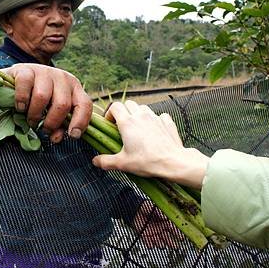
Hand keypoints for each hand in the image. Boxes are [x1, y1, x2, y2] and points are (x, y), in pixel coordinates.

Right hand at [3, 64, 91, 142]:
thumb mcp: (52, 111)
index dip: (80, 121)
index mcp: (74, 88)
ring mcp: (44, 71)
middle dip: (52, 122)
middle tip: (43, 129)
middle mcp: (62, 77)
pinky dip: (21, 100)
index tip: (72, 135)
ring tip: (30, 120)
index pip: (85, 104)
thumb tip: (56, 138)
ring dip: (34, 114)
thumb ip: (58, 125)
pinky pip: (24, 86)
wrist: (18, 78)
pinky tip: (20, 107)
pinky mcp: (26, 69)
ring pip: (42, 96)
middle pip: (62, 104)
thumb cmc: (38, 98)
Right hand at [91, 101, 208, 188]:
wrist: (173, 162)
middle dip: (124, 112)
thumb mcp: (123, 164)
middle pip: (129, 103)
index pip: (115, 106)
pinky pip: (160, 115)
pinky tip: (155, 130)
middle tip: (123, 126)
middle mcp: (141, 116)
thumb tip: (95, 161)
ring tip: (138, 128)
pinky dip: (156, 120)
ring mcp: (155, 117)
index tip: (111, 125)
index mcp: (127, 122)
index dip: (110, 113)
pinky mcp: (167, 122)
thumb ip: (106, 161)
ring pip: (143, 108)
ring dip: (138, 114)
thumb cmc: (147, 162)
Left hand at [132, 200, 182, 248]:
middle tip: (174, 247)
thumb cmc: (146, 207)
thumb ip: (159, 213)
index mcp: (164, 222)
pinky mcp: (145, 236)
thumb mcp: (153, 208)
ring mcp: (154, 233)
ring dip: (161, 244)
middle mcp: (160, 229)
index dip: (177, 234)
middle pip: (168, 239)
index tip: (181, 238)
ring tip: (161, 244)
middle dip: (172, 243)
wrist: (135, 209)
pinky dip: (150, 245)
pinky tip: (151, 245)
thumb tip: (165, 218)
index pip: (173, 229)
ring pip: (160, 243)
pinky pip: (149, 243)